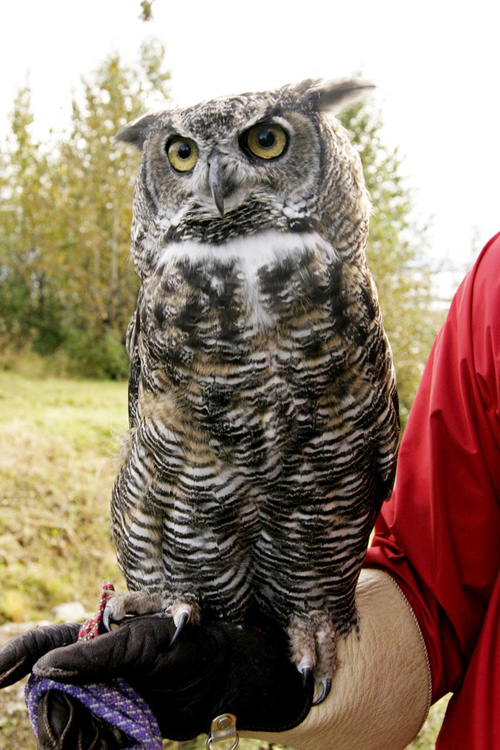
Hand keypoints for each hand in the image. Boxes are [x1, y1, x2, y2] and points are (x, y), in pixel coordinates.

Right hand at [0, 609, 311, 744]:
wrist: (225, 676)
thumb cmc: (186, 644)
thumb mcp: (142, 643)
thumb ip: (95, 656)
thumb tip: (46, 668)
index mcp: (92, 636)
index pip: (41, 645)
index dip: (12, 660)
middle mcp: (88, 667)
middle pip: (46, 696)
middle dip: (57, 717)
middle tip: (88, 731)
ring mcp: (100, 697)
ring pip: (63, 725)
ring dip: (78, 738)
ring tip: (113, 736)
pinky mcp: (112, 724)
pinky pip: (85, 742)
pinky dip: (94, 747)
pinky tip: (115, 744)